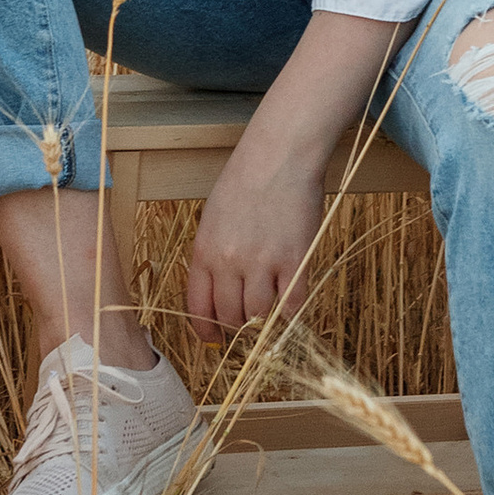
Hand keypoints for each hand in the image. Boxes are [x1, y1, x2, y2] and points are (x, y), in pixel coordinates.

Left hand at [187, 135, 327, 344]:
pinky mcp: (295, 261)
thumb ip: (214, 254)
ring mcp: (263, 264)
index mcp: (204, 252)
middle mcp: (229, 263)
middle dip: (237, 326)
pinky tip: (292, 303)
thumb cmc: (245, 179)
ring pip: (259, 316)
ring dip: (264, 320)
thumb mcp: (213, 217)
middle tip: (247, 322)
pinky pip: (293, 304)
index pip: (198, 308)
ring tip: (270, 308)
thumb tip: (220, 289)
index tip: (213, 339)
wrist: (280, 155)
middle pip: (230, 317)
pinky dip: (292, 311)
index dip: (206, 330)